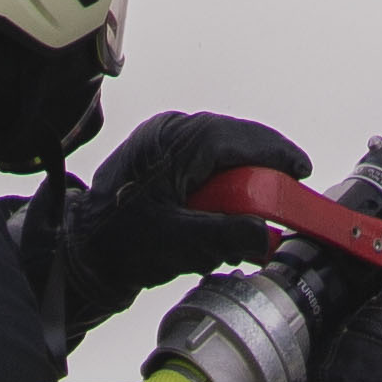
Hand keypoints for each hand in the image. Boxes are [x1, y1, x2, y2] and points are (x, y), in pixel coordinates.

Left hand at [54, 107, 313, 335]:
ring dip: (240, 177)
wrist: (80, 250)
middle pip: (235, 141)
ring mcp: (163, 140)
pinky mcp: (158, 155)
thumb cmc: (122, 244)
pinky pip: (202, 158)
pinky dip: (220, 180)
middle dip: (262, 169)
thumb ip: (228, 235)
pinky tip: (223, 207)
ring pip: (220, 150)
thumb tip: (269, 234)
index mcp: (180, 142)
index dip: (277, 155)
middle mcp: (173, 131)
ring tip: (254, 210)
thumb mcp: (181, 243)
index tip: (301, 171)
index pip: (243, 139)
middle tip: (284, 197)